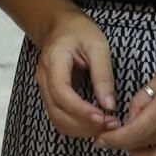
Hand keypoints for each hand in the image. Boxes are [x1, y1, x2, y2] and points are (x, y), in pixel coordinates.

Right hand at [34, 12, 119, 139]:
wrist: (60, 26)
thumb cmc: (79, 31)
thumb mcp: (98, 45)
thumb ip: (103, 75)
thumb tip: (109, 105)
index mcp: (53, 62)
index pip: (62, 93)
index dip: (81, 111)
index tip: (103, 118)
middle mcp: (44, 78)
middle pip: (58, 112)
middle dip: (85, 125)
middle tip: (112, 125)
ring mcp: (44, 88)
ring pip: (58, 120)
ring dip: (81, 129)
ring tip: (106, 126)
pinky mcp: (51, 95)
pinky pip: (60, 117)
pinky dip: (77, 125)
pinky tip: (95, 123)